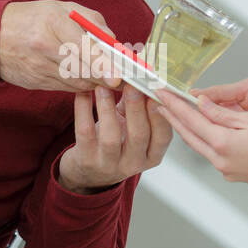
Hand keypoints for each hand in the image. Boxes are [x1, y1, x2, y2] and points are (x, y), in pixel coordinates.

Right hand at [0, 0, 123, 92]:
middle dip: (104, 76)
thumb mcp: (61, 7)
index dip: (102, 64)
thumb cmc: (33, 17)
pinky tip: (82, 76)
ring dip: (93, 81)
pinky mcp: (34, 82)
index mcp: (53, 22)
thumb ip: (92, 21)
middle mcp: (43, 46)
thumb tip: (114, 42)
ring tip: (104, 75)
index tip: (117, 77)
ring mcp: (37, 67)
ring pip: (75, 82)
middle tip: (121, 78)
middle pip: (82, 69)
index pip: (82, 46)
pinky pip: (65, 88)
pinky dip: (78, 84)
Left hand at [58, 84, 173, 191]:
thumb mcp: (132, 129)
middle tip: (132, 83)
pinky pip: (85, 133)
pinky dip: (84, 110)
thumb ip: (140, 107)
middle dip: (137, 107)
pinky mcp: (86, 161)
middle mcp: (133, 164)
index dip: (161, 114)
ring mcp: (109, 165)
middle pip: (140, 135)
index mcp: (151, 155)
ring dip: (108, 108)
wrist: (87, 173)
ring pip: (111, 136)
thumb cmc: (115, 144)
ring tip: (103, 86)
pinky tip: (83, 93)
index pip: (164, 137)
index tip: (157, 90)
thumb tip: (146, 74)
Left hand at [155, 90, 247, 192]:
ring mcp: (225, 170)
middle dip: (173, 117)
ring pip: (199, 146)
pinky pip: (211, 154)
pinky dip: (202, 140)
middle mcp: (219, 160)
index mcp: (222, 143)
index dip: (174, 104)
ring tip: (174, 115)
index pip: (190, 119)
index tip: (161, 92)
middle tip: (159, 102)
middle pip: (189, 135)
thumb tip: (200, 104)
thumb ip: (222, 113)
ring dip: (186, 130)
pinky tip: (201, 132)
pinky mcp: (233, 174)